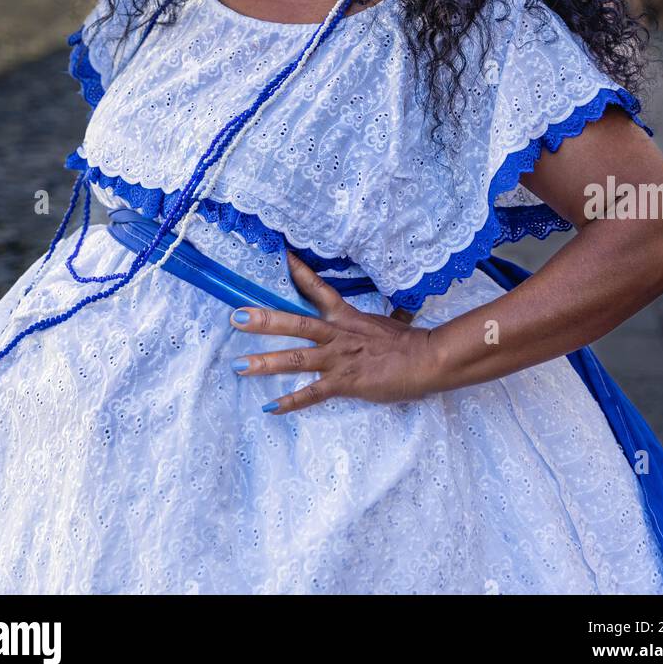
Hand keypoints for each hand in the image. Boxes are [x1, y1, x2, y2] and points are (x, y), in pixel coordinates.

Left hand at [228, 250, 439, 413]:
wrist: (426, 359)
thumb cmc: (409, 344)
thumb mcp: (389, 324)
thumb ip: (378, 321)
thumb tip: (393, 315)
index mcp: (347, 317)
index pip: (319, 289)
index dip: (300, 272)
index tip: (281, 256)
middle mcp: (337, 334)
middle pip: (295, 323)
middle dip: (264, 320)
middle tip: (236, 315)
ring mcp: (338, 359)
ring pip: (296, 358)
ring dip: (265, 362)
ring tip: (239, 366)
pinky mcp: (345, 383)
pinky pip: (313, 393)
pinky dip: (291, 402)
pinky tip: (271, 407)